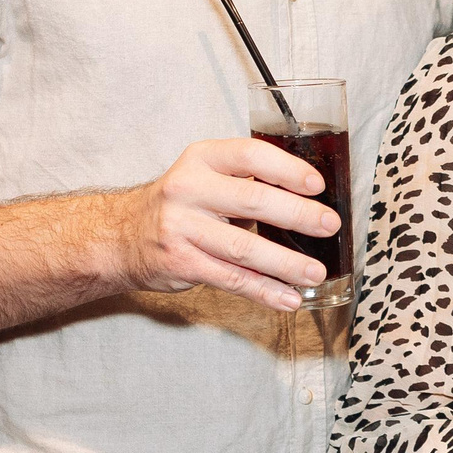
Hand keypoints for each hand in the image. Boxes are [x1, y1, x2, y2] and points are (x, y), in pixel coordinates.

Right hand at [112, 137, 337, 311]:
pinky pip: (231, 279)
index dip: (287, 169)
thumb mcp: (205, 175)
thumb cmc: (181, 203)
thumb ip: (246, 179)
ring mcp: (182, 228)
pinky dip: (264, 291)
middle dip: (298, 215)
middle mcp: (189, 189)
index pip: (250, 155)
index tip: (316, 186)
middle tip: (329, 225)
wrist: (123, 236)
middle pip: (252, 200)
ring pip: (244, 248)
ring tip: (314, 272)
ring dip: (285, 263)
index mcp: (202, 159)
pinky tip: (287, 298)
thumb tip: (310, 199)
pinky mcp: (182, 264)